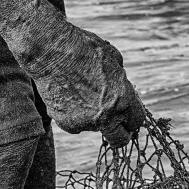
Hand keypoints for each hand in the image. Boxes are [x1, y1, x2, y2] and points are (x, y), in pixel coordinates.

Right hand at [30, 25, 145, 147]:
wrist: (52, 51)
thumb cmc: (85, 49)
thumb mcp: (114, 59)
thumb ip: (121, 81)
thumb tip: (122, 90)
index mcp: (122, 99)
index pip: (137, 122)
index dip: (133, 117)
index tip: (128, 115)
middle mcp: (105, 116)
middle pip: (120, 139)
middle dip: (121, 132)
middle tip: (116, 121)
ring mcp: (84, 123)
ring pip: (95, 128)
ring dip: (94, 117)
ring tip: (83, 92)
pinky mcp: (65, 124)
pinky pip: (76, 123)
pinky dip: (75, 114)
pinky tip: (69, 94)